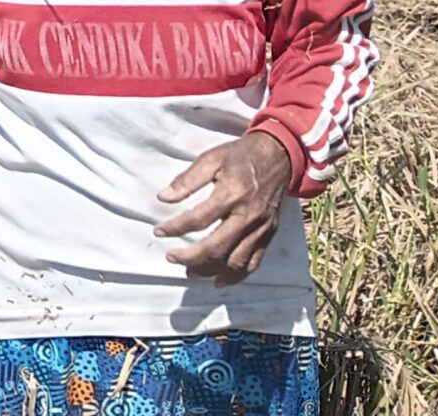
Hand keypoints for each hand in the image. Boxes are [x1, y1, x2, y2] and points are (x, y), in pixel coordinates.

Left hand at [157, 130, 292, 282]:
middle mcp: (248, 216)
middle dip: (190, 257)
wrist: (279, 156)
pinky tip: (219, 280)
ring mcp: (261, 229)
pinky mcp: (269, 235)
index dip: (175, 227)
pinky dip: (236, 276)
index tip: (158, 231)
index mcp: (231, 194)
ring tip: (190, 272)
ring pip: (235, 260)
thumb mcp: (211, 159)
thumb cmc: (240, 156)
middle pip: (217, 247)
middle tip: (171, 257)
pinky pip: (254, 263)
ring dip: (210, 270)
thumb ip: (187, 180)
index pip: (198, 219)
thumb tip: (163, 197)